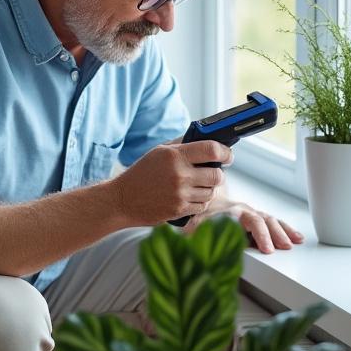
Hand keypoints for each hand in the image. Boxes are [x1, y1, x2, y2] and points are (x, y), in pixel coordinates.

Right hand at [108, 141, 231, 226]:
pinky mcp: (179, 210)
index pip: (212, 149)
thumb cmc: (141, 173)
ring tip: (195, 186)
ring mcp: (180, 194)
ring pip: (211, 192)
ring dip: (207, 189)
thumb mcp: (158, 152)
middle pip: (217, 175)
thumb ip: (182, 146)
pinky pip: (202, 206)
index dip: (225, 153)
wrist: (122, 200)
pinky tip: (188, 197)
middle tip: (211, 173)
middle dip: (217, 174)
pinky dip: (199, 202)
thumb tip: (207, 140)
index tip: (227, 156)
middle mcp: (179, 174)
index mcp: (174, 155)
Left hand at [188, 199, 304, 253]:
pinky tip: (297, 238)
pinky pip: (274, 222)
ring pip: (270, 220)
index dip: (259, 235)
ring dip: (283, 231)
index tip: (267, 250)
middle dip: (274, 234)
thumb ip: (197, 233)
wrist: (205, 202)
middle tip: (284, 247)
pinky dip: (286, 229)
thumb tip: (198, 245)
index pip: (248, 222)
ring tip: (295, 242)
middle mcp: (243, 210)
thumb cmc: (200, 217)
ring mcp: (252, 213)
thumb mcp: (195, 225)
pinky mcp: (257, 218)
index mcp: (230, 212)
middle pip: (262, 220)